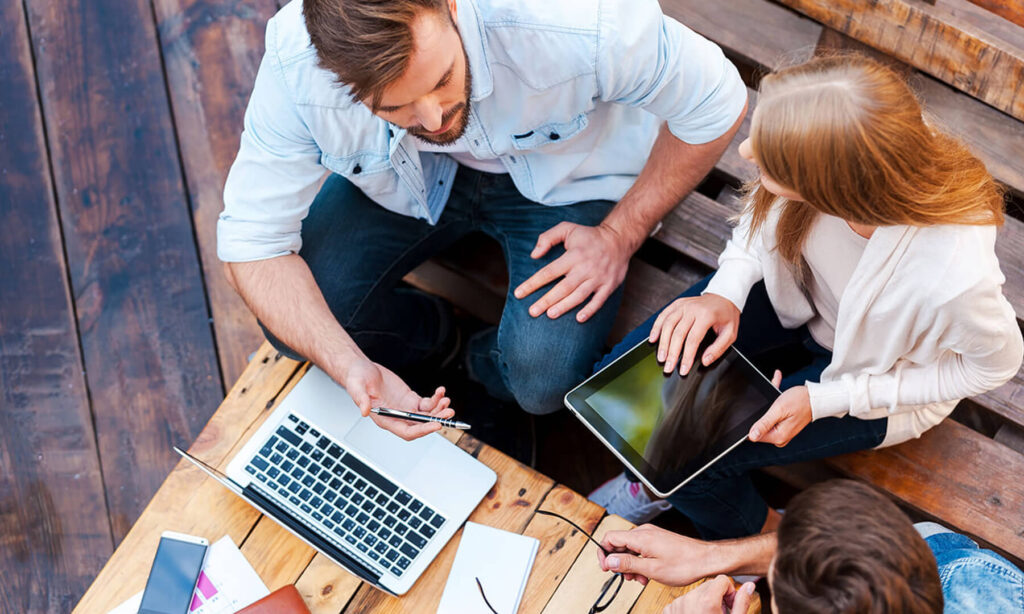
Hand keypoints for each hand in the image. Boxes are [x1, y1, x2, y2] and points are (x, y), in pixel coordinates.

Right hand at [341, 358, 453, 440]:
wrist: (362, 369)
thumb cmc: (357, 379)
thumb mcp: (356, 387)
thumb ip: (360, 399)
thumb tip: (364, 411)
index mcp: (385, 419)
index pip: (407, 431)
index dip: (422, 430)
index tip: (436, 425)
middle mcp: (397, 417)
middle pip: (421, 425)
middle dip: (436, 420)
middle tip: (448, 412)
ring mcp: (405, 409)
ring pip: (426, 415)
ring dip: (438, 410)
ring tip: (446, 400)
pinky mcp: (410, 399)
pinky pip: (427, 403)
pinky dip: (435, 399)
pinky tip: (440, 392)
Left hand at [513, 222, 632, 322]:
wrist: (619, 239)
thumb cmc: (589, 236)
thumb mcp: (567, 229)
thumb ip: (547, 238)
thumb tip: (534, 255)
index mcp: (573, 255)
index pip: (549, 272)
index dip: (533, 283)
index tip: (519, 293)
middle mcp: (585, 268)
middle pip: (562, 288)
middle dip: (546, 300)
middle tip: (532, 311)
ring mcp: (598, 278)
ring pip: (579, 296)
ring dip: (564, 306)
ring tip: (550, 314)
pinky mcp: (609, 285)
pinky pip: (599, 300)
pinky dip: (590, 310)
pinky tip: (579, 318)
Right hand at [595, 524, 717, 586]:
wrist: (706, 560)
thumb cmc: (684, 564)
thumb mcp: (651, 569)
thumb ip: (628, 563)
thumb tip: (609, 560)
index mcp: (640, 537)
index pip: (610, 538)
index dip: (603, 553)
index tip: (606, 567)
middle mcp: (644, 532)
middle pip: (619, 543)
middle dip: (619, 562)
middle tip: (626, 577)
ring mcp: (652, 535)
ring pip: (630, 548)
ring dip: (630, 564)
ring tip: (640, 579)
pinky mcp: (657, 540)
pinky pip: (641, 549)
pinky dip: (640, 561)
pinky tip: (647, 573)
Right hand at [649, 294, 739, 374]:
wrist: (724, 296)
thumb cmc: (727, 315)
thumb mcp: (730, 333)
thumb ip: (718, 348)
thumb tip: (705, 361)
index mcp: (706, 315)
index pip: (693, 340)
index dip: (686, 356)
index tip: (683, 369)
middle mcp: (693, 309)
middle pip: (678, 333)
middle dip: (672, 353)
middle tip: (668, 367)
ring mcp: (683, 305)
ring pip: (668, 325)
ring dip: (662, 343)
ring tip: (661, 357)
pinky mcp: (677, 304)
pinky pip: (663, 315)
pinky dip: (656, 327)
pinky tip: (653, 339)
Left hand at [663, 576, 755, 613]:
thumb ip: (742, 603)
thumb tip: (749, 586)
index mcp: (706, 601)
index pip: (722, 580)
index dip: (730, 591)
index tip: (730, 605)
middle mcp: (689, 600)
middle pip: (708, 585)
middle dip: (717, 596)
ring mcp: (677, 605)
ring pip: (695, 593)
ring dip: (703, 602)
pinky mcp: (669, 611)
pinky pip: (683, 601)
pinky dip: (690, 608)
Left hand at [749, 381, 810, 446]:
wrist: (816, 397)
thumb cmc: (800, 401)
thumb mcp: (778, 410)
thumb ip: (764, 423)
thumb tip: (752, 435)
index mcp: (778, 436)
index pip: (755, 435)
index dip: (753, 422)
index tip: (758, 409)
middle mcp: (781, 437)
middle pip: (760, 426)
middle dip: (762, 410)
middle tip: (768, 397)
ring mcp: (783, 432)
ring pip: (767, 418)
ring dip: (769, 404)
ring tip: (774, 386)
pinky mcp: (785, 426)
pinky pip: (774, 416)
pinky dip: (775, 404)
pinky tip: (776, 384)